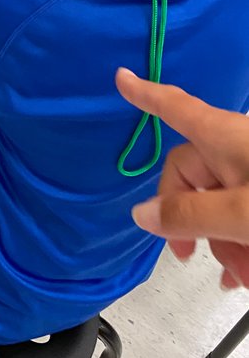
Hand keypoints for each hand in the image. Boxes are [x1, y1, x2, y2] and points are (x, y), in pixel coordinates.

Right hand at [116, 67, 248, 287]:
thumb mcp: (241, 216)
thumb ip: (189, 217)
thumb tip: (140, 213)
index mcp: (225, 137)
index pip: (175, 108)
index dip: (147, 95)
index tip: (121, 77)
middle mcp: (239, 149)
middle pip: (195, 173)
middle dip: (193, 220)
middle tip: (194, 260)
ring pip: (222, 204)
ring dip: (224, 244)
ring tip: (243, 280)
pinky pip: (246, 214)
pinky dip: (242, 244)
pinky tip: (248, 278)